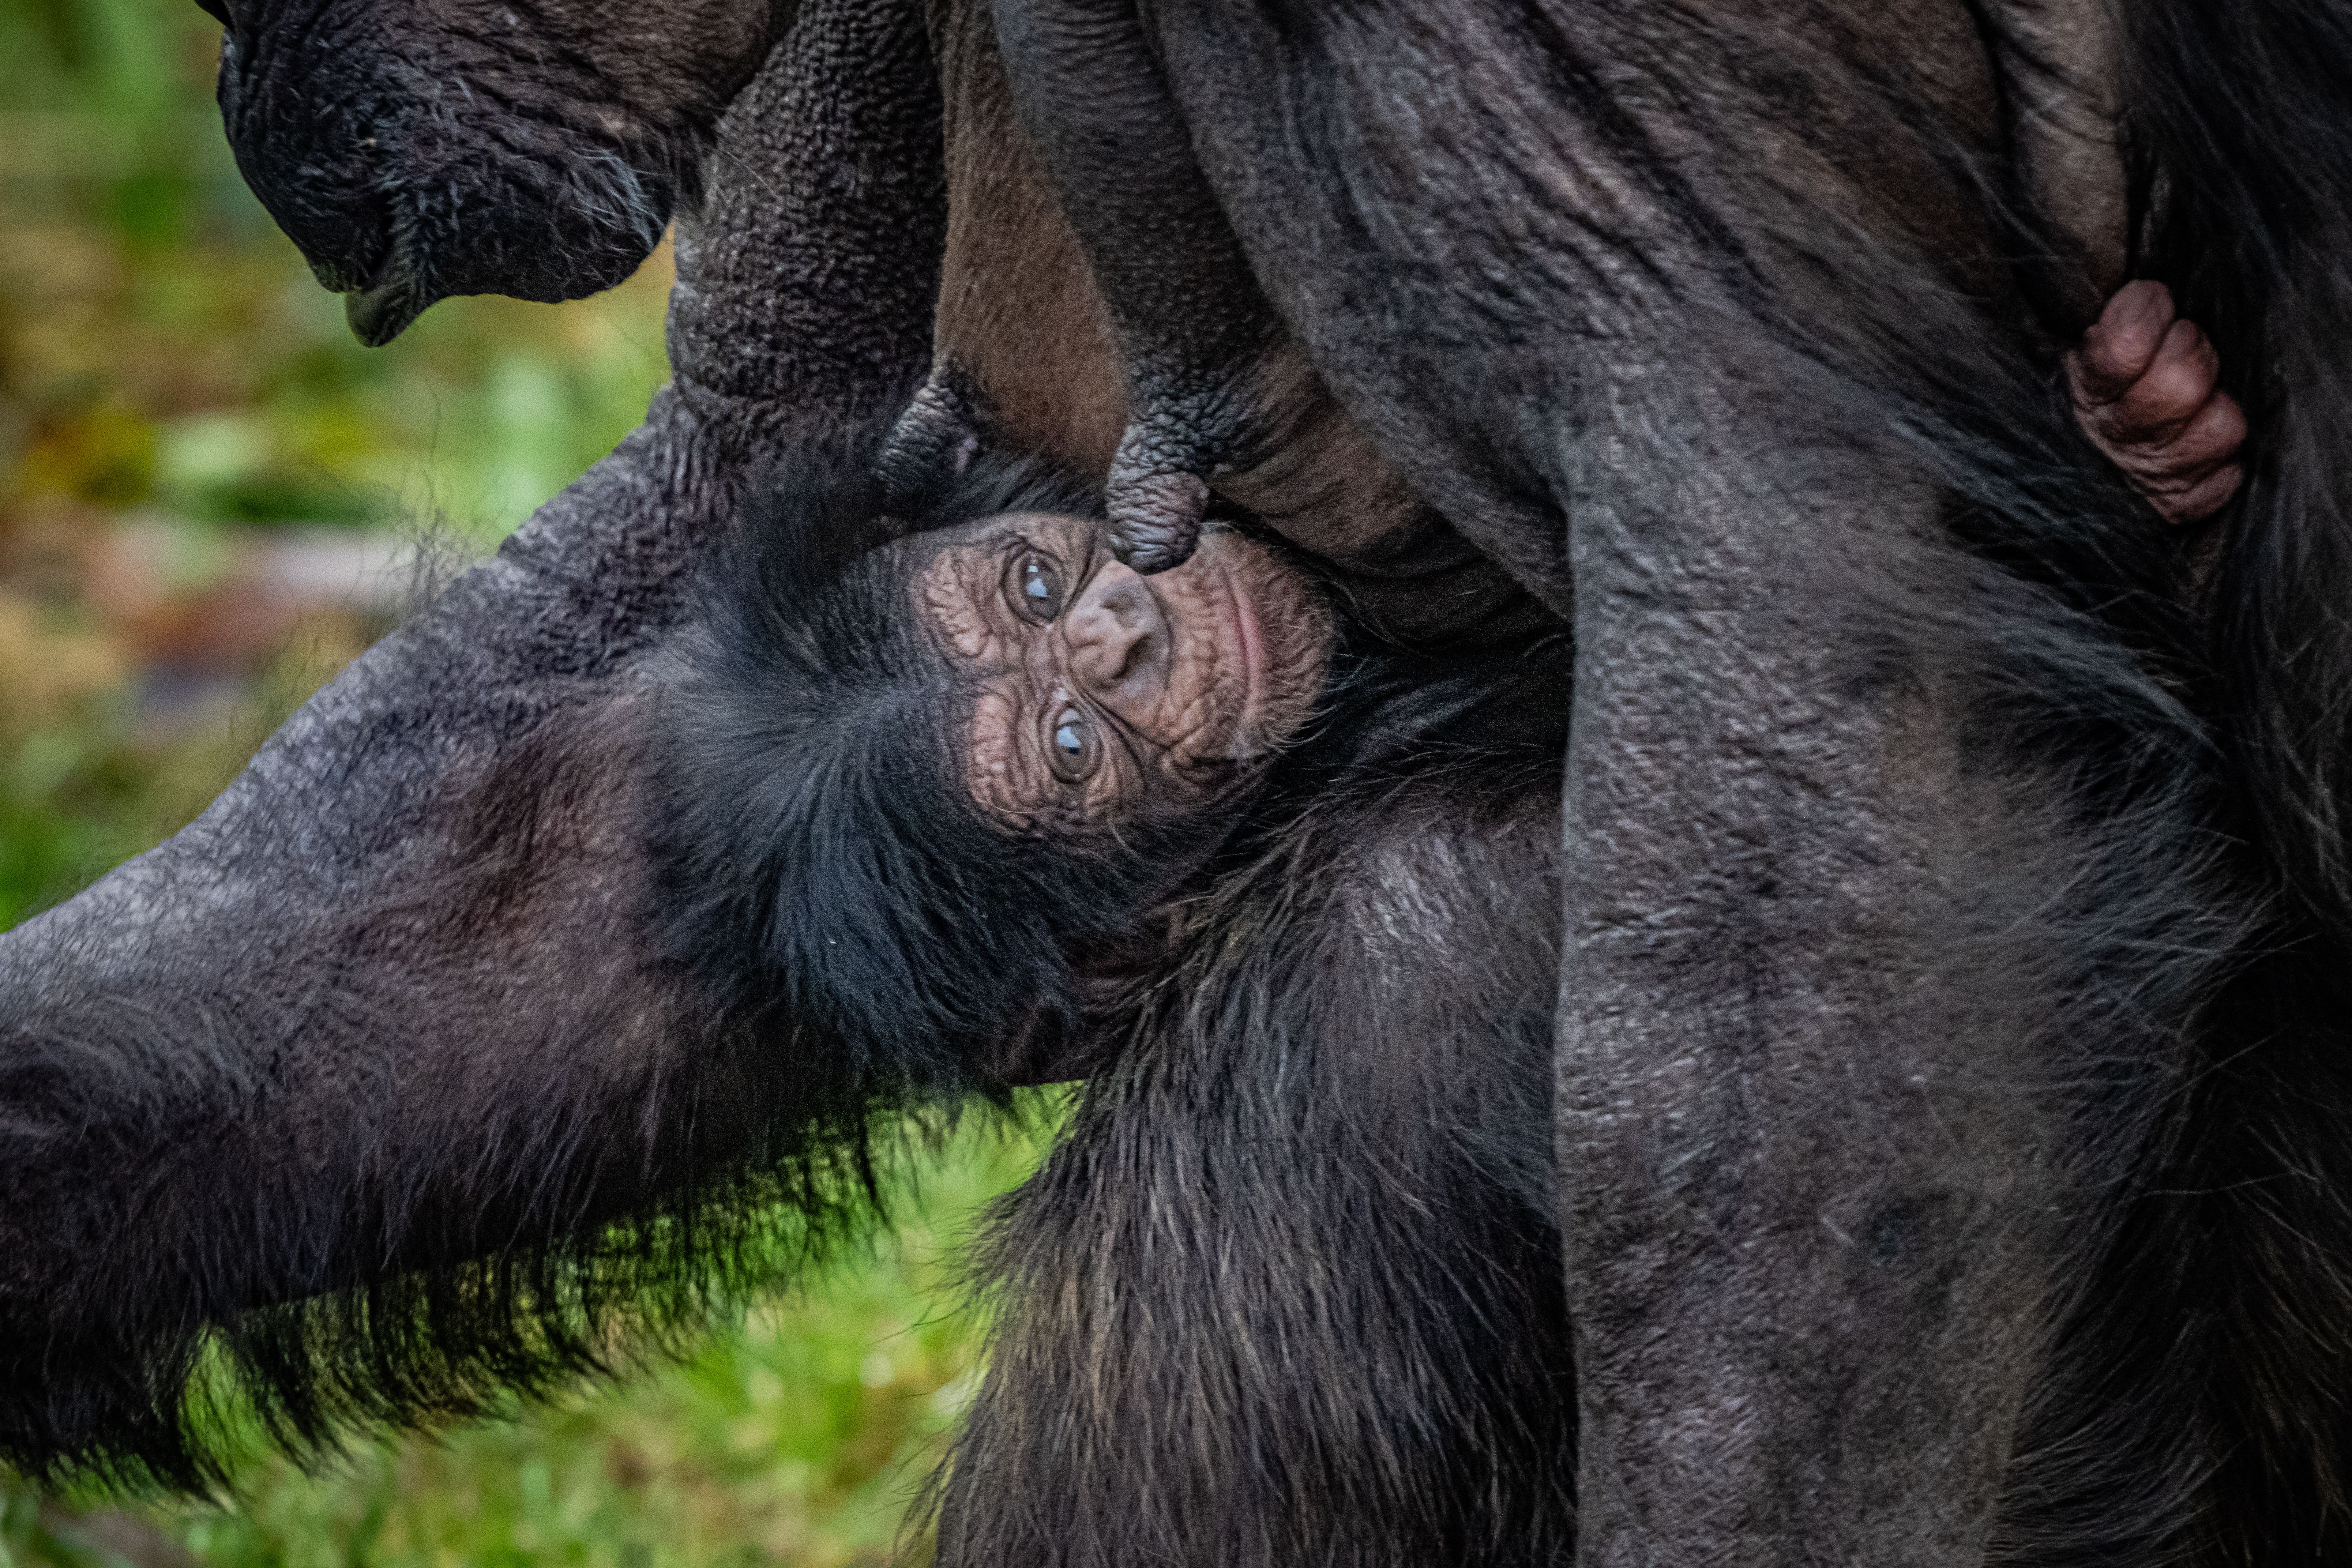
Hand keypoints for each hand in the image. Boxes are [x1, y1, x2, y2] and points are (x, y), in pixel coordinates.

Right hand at [2068, 280, 2247, 523]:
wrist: (2071, 469)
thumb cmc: (2088, 392)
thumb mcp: (2078, 349)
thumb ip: (2106, 323)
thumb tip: (2143, 292)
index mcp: (2084, 389)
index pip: (2126, 346)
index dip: (2147, 311)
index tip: (2149, 303)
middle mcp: (2113, 438)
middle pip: (2182, 383)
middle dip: (2190, 351)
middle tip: (2177, 348)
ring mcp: (2150, 477)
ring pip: (2220, 427)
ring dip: (2214, 407)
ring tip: (2193, 402)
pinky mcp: (2180, 506)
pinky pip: (2225, 478)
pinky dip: (2219, 464)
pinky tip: (2194, 449)